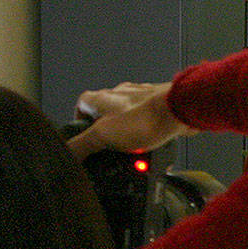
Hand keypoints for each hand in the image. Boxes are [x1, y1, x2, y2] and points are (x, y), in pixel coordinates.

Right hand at [67, 82, 195, 160]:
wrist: (180, 111)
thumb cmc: (146, 117)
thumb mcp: (103, 136)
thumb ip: (83, 144)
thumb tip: (67, 153)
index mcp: (101, 98)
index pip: (80, 105)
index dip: (79, 122)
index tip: (82, 137)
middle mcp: (120, 95)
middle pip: (105, 115)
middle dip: (108, 135)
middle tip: (110, 151)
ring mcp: (141, 100)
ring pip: (127, 120)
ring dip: (128, 138)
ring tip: (132, 153)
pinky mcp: (158, 108)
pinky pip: (147, 124)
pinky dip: (146, 137)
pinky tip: (150, 148)